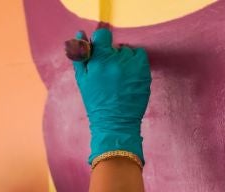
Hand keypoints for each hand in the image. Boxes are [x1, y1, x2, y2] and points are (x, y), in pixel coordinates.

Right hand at [70, 28, 151, 164]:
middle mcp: (116, 62)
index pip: (102, 36)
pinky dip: (135, 63)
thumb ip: (81, 57)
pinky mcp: (144, 71)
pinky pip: (139, 55)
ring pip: (127, 51)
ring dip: (123, 60)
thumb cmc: (96, 104)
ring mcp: (132, 66)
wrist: (114, 124)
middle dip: (111, 57)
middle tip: (108, 76)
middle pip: (114, 46)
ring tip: (119, 79)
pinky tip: (129, 77)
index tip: (100, 54)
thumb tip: (81, 35)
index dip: (101, 43)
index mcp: (98, 63)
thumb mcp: (82, 82)